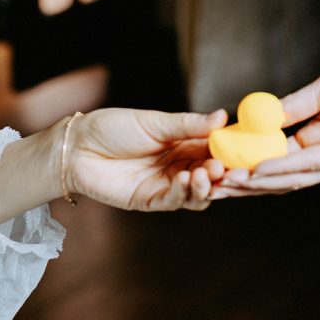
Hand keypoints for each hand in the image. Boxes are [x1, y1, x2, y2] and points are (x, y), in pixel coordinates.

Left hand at [69, 108, 227, 210]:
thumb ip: (189, 124)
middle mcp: (179, 166)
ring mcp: (165, 185)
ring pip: (198, 193)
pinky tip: (184, 179)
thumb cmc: (113, 128)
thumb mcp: (155, 122)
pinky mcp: (150, 200)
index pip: (215, 150)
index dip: (230, 152)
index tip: (242, 150)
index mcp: (183, 144)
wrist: (77, 146)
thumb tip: (223, 117)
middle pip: (211, 176)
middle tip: (227, 167)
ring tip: (206, 174)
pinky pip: (174, 201)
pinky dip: (183, 193)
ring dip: (206, 186)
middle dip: (222, 174)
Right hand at [212, 55, 319, 197]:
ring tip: (224, 183)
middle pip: (278, 177)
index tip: (213, 165)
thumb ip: (294, 106)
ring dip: (256, 182)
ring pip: (291, 177)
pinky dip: (284, 168)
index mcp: (317, 142)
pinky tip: (258, 170)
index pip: (273, 160)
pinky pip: (313, 163)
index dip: (244, 164)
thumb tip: (258, 116)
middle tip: (208, 187)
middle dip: (243, 183)